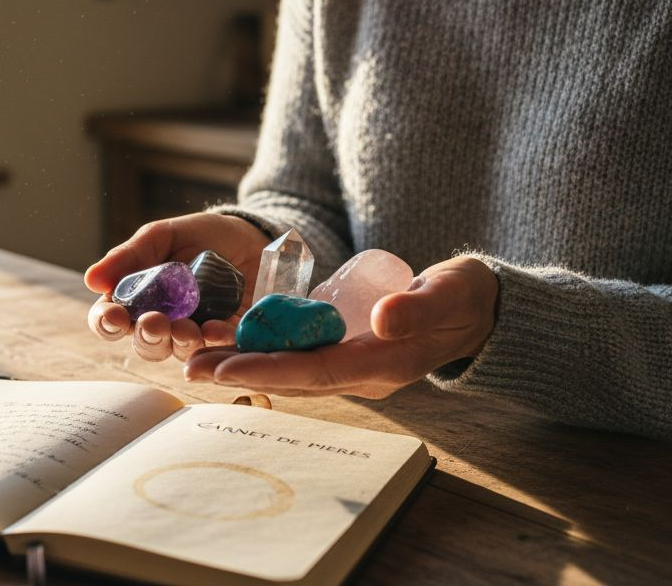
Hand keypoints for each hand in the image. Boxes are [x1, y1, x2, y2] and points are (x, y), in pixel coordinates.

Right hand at [86, 213, 269, 361]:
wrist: (251, 238)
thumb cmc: (200, 236)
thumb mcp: (162, 236)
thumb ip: (129, 257)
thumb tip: (91, 279)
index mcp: (136, 299)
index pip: (110, 320)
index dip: (107, 323)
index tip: (114, 316)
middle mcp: (161, 322)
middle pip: (143, 344)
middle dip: (146, 337)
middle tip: (154, 322)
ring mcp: (192, 334)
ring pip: (176, 352)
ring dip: (179, 343)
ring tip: (188, 328)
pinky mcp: (224, 340)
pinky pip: (216, 351)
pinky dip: (215, 342)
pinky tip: (217, 328)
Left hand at [183, 256, 497, 397]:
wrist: (480, 309)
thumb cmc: (466, 298)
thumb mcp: (451, 294)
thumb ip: (419, 306)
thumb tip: (381, 318)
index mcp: (384, 364)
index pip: (316, 371)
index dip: (269, 369)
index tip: (225, 367)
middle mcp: (363, 373)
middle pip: (293, 377)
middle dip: (242, 373)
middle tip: (190, 367)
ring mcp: (354, 365)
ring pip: (291, 370)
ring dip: (245, 365)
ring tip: (197, 358)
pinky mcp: (348, 352)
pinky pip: (299, 358)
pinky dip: (264, 353)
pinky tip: (231, 345)